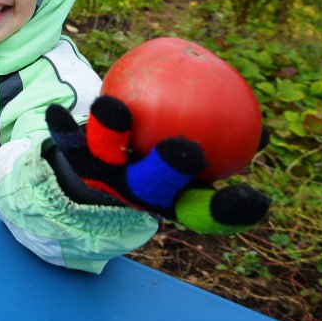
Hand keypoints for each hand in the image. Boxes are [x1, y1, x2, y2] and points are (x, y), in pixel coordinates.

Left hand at [44, 97, 269, 234]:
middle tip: (186, 149)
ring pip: (111, 161)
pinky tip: (54, 112)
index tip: (254, 199)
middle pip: (157, 187)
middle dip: (170, 171)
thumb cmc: (160, 160)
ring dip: (112, 136)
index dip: (229, 212)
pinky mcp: (77, 165)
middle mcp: (140, 195)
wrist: (98, 174)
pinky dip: (61, 129)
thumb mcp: (194, 153)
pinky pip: (69, 143)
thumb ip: (226, 141)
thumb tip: (267, 132)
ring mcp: (108, 182)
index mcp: (174, 199)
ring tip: (111, 108)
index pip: (205, 211)